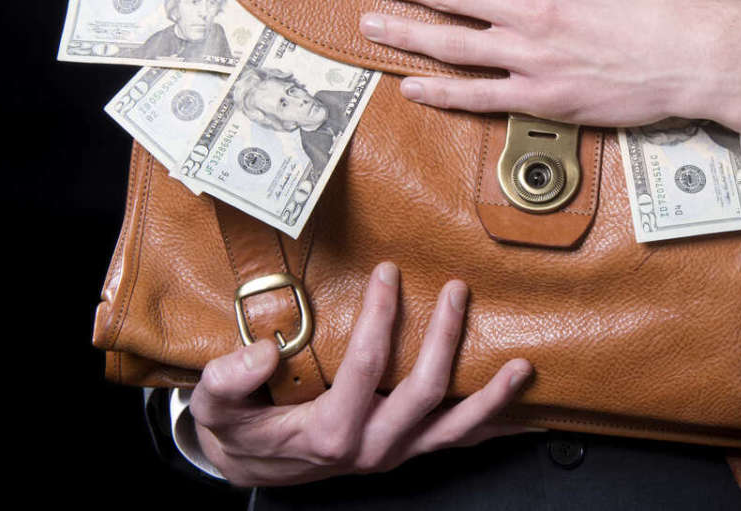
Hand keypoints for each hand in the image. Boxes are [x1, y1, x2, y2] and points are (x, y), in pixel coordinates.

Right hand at [190, 263, 533, 486]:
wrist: (256, 465)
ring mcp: (395, 452)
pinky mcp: (408, 450)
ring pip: (454, 428)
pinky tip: (522, 413)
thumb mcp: (218, 408)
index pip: (366, 366)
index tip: (388, 274)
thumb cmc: (242, 428)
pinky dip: (491, 427)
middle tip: (457, 291)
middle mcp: (371, 447)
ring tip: (522, 367)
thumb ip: (230, 381)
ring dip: (492, 398)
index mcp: (329, 432)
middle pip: (423, 392)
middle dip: (446, 338)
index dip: (380, 317)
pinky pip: (456, 442)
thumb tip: (261, 352)